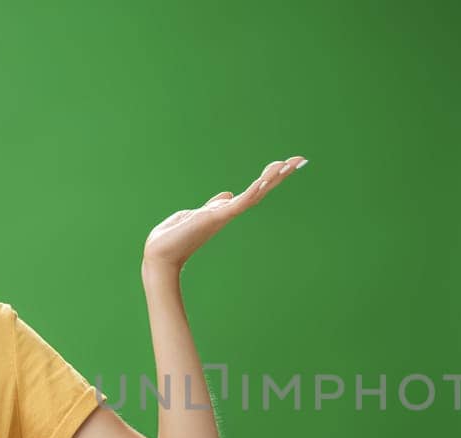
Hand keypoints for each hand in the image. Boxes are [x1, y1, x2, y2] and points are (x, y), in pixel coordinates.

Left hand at [142, 155, 306, 271]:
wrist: (159, 254)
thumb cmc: (173, 237)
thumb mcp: (196, 213)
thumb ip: (213, 204)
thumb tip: (226, 194)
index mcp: (224, 209)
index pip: (253, 190)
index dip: (270, 177)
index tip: (286, 163)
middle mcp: (228, 212)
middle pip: (261, 189)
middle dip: (280, 175)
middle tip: (300, 159)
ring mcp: (224, 215)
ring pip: (255, 193)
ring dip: (272, 178)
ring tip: (288, 164)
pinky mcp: (217, 217)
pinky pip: (240, 201)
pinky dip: (254, 189)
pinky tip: (266, 179)